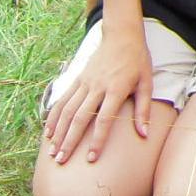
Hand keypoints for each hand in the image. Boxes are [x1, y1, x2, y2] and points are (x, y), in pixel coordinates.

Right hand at [43, 27, 152, 163]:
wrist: (122, 35)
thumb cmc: (137, 60)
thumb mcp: (146, 82)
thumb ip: (143, 109)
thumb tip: (145, 134)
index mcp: (116, 89)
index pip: (104, 119)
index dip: (97, 140)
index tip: (91, 158)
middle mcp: (97, 86)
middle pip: (80, 117)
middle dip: (70, 141)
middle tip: (61, 160)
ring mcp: (85, 81)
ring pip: (68, 109)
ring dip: (59, 131)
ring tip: (52, 151)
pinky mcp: (78, 78)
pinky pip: (63, 99)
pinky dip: (55, 115)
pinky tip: (49, 131)